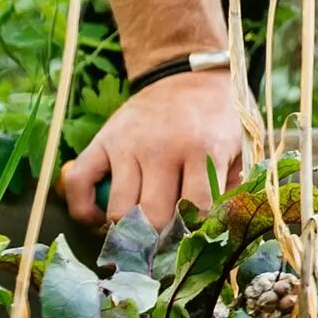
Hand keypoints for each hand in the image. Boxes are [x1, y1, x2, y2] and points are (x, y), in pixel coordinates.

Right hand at [61, 70, 243, 229]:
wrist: (188, 75)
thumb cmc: (217, 118)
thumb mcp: (239, 147)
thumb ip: (232, 188)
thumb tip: (216, 231)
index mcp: (202, 149)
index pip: (195, 210)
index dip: (195, 232)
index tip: (194, 238)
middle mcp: (162, 147)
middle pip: (153, 216)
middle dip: (161, 238)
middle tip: (166, 242)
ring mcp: (128, 144)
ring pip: (119, 209)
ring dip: (128, 229)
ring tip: (138, 231)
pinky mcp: (103, 140)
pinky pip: (79, 183)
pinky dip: (84, 210)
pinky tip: (100, 219)